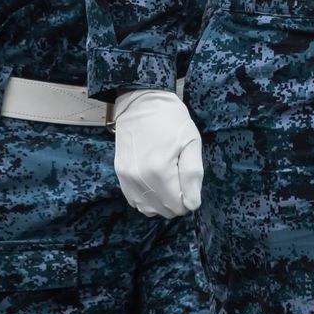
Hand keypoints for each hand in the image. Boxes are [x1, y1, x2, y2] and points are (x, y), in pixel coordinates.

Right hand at [112, 89, 202, 218]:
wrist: (141, 102)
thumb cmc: (171, 120)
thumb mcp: (192, 142)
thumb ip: (193, 175)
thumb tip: (192, 204)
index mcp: (160, 172)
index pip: (179, 207)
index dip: (189, 198)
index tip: (189, 181)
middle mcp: (140, 179)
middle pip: (164, 210)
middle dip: (176, 200)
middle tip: (179, 176)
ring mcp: (127, 178)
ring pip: (148, 209)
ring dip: (161, 201)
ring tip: (166, 178)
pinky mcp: (120, 174)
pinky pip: (134, 201)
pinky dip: (146, 198)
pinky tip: (153, 181)